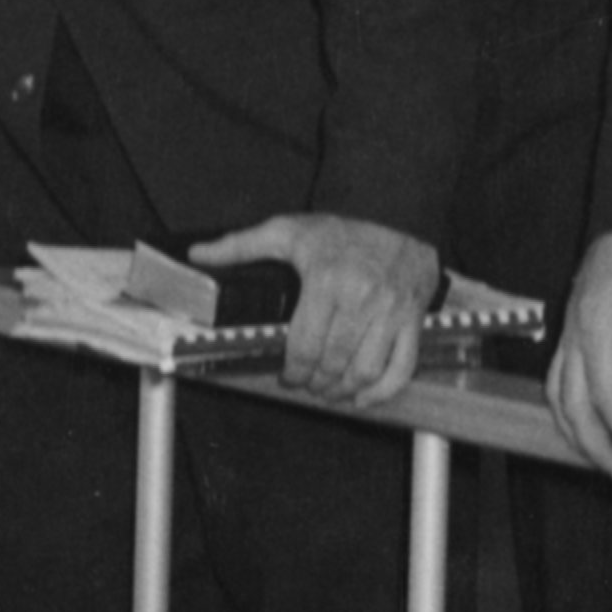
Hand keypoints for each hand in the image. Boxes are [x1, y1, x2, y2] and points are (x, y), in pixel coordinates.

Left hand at [203, 211, 443, 405]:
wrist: (399, 215)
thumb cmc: (342, 229)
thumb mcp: (288, 230)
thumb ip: (241, 244)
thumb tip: (198, 253)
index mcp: (326, 280)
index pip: (304, 345)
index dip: (292, 371)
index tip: (286, 376)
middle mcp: (361, 299)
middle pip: (332, 362)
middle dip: (315, 382)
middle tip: (306, 384)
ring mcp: (390, 313)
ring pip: (364, 371)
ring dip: (343, 391)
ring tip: (329, 391)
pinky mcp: (413, 321)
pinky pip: (401, 367)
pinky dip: (383, 390)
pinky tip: (363, 396)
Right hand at [554, 233, 611, 476]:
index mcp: (600, 326)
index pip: (607, 396)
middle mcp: (574, 333)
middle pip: (572, 405)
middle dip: (595, 445)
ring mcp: (568, 332)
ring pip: (556, 395)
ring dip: (575, 432)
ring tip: (601, 460)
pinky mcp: (571, 330)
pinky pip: (557, 378)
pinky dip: (567, 408)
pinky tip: (584, 424)